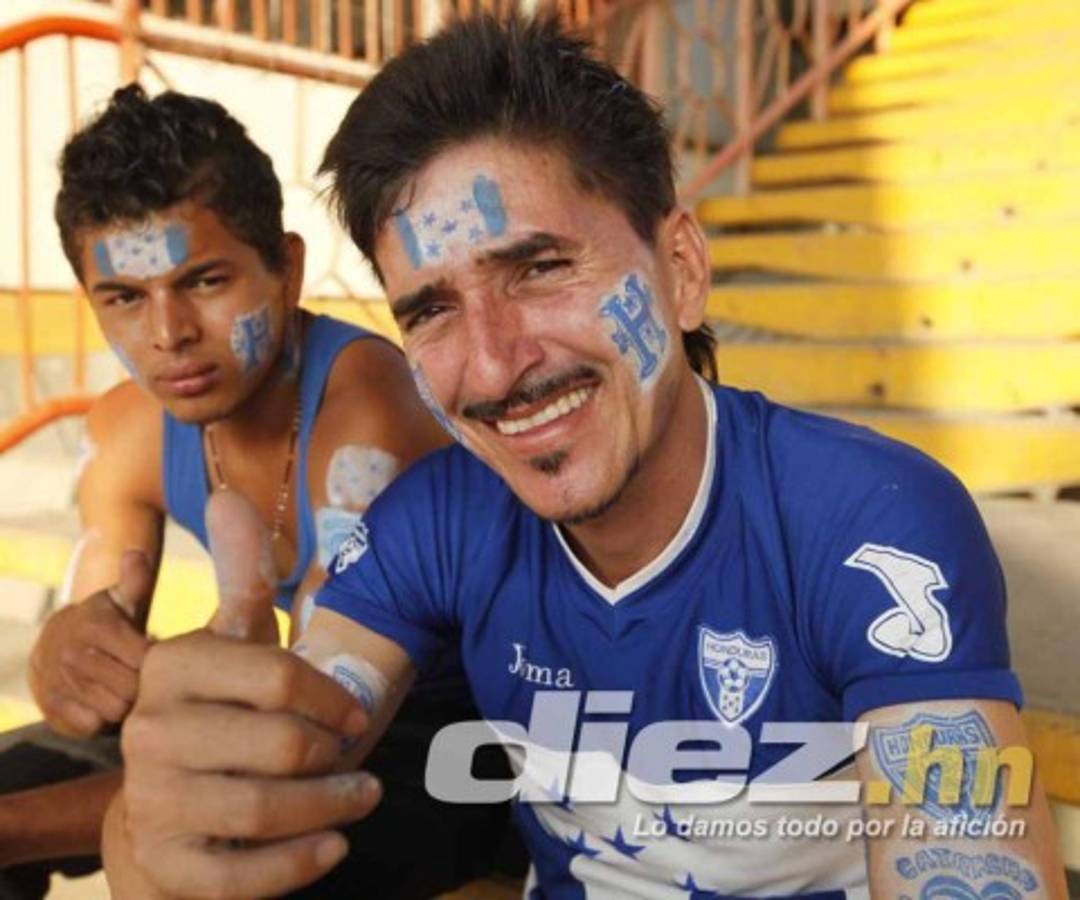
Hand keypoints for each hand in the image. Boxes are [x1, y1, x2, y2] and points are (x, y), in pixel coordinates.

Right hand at [29, 550, 152, 735]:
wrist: (54, 643)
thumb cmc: (102, 621)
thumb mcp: (119, 598)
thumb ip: (135, 579)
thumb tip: (136, 553)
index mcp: (97, 627)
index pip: (144, 659)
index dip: (158, 664)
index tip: (160, 660)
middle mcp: (75, 655)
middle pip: (132, 689)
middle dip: (145, 688)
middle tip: (148, 681)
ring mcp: (62, 682)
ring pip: (114, 710)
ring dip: (125, 704)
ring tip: (128, 689)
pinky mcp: (53, 707)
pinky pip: (91, 726)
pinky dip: (102, 719)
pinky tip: (107, 702)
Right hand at [116, 491, 378, 898]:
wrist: (161, 808)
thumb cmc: (216, 714)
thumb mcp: (229, 647)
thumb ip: (239, 578)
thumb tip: (227, 495)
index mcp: (172, 668)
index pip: (275, 675)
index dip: (332, 697)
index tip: (356, 715)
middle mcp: (150, 731)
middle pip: (280, 745)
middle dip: (336, 757)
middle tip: (363, 762)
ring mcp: (152, 800)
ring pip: (264, 808)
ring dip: (331, 807)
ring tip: (365, 797)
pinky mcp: (164, 862)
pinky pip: (240, 874)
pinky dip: (297, 863)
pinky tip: (334, 845)